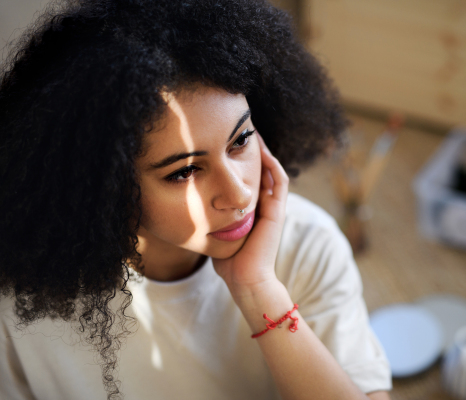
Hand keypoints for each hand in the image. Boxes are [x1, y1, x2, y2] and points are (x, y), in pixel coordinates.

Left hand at [212, 133, 288, 300]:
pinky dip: (272, 164)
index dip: (239, 157)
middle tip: (239, 129)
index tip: (225, 140)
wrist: (245, 281)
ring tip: (252, 131)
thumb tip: (185, 203)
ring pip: (272, 170)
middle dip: (250, 148)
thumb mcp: (215, 231)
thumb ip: (209, 217)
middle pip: (261, 168)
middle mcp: (264, 204)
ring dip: (264, 150)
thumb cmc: (228, 261)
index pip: (248, 175)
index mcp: (251, 208)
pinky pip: (279, 181)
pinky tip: (260, 149)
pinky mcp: (278, 212)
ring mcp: (273, 207)